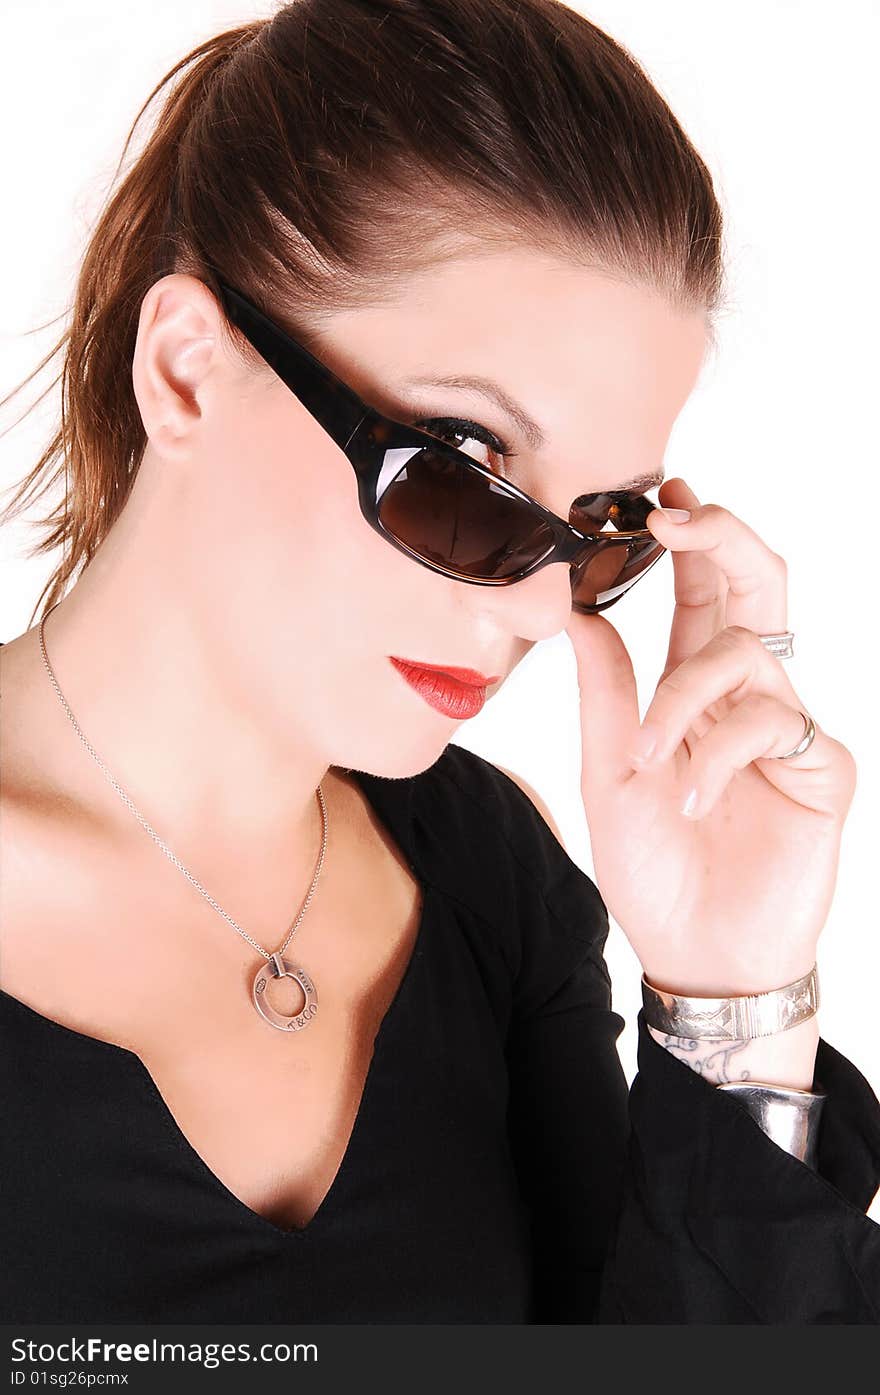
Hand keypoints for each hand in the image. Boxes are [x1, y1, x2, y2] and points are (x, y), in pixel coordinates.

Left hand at [564, 476, 857, 996]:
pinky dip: (717, 754)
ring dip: (684, 698)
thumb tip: (575, 610)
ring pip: (748, 654)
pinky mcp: (821, 768)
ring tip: (648, 761)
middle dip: (722, 538)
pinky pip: (772, 723)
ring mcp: (787, 729)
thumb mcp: (609, 774)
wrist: (696, 954)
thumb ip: (605, 693)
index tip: (659, 496)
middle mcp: (746, 697)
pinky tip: (692, 798)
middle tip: (678, 513)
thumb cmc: (653, 870)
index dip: (690, 540)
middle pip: (757, 588)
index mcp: (695, 692)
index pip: (701, 594)